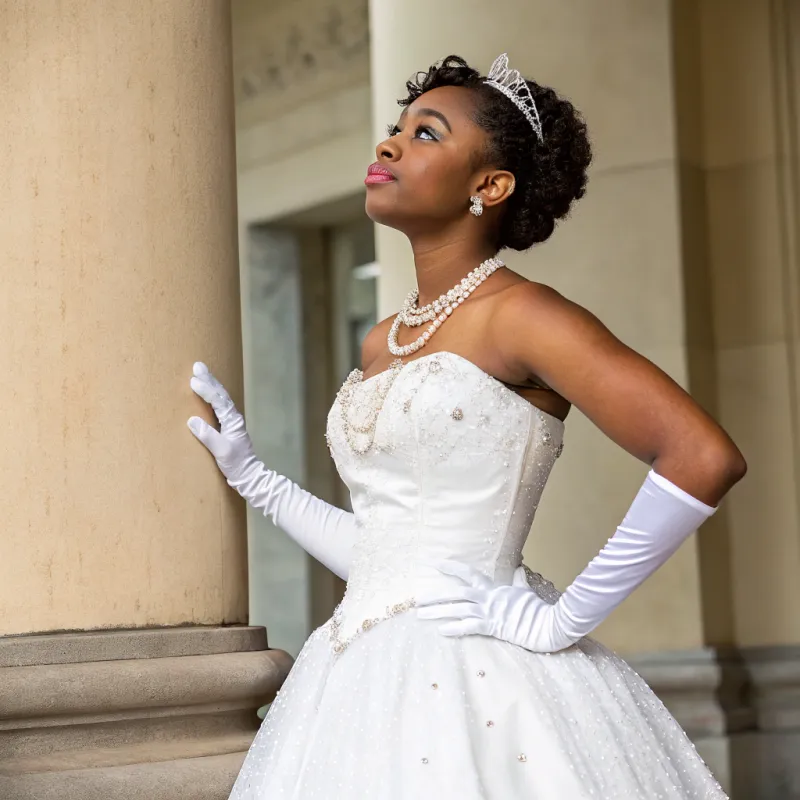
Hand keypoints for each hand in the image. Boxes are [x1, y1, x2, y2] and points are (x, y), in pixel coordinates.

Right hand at [187, 362, 255, 479]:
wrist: (249, 475)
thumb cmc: (237, 465)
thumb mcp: (221, 452)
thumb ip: (208, 436)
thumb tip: (192, 420)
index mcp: (233, 421)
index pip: (219, 401)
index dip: (206, 390)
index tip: (193, 381)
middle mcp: (234, 418)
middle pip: (221, 394)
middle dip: (209, 379)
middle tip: (197, 365)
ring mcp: (232, 422)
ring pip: (221, 398)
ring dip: (211, 385)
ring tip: (200, 373)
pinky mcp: (228, 427)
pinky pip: (219, 406)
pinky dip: (212, 396)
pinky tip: (206, 393)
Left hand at [415, 560, 575, 652]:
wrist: (545, 623)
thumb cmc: (534, 607)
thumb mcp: (523, 590)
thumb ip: (517, 580)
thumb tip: (519, 569)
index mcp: (492, 587)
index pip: (467, 573)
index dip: (450, 567)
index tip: (434, 564)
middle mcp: (487, 597)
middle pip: (456, 593)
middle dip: (435, 595)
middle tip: (417, 598)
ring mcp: (488, 611)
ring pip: (458, 609)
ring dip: (438, 612)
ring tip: (421, 615)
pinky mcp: (492, 626)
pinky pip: (469, 627)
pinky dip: (455, 628)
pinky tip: (441, 631)